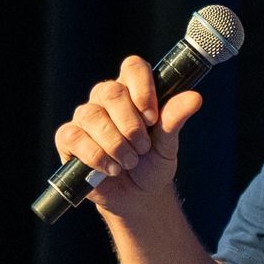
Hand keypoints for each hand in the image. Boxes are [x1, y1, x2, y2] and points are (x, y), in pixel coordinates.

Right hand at [53, 56, 203, 213]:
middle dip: (131, 125)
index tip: (153, 117)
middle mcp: (106, 98)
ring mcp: (85, 116)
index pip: (133, 67)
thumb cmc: (153, 161)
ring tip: (130, 162)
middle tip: (143, 147)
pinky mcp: (68, 138)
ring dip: (115, 144)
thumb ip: (175, 118)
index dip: (142, 88)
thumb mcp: (168, 143)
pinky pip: (75, 137)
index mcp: (133, 90)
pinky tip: (110, 169)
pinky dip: (96, 156)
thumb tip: (195, 97)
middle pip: (112, 92)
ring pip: (93, 116)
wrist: (137, 195)